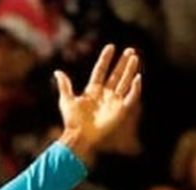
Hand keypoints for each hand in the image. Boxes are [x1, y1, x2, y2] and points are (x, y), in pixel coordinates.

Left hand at [54, 44, 141, 161]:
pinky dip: (135, 88)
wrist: (79, 136)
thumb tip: (57, 72)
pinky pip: (131, 97)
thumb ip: (65, 85)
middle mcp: (105, 95)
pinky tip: (138, 77)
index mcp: (93, 91)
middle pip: (116, 75)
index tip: (111, 47)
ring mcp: (113, 102)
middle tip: (130, 50)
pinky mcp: (121, 111)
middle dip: (123, 62)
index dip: (106, 59)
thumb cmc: (72, 121)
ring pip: (125, 82)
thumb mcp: (66, 100)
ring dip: (130, 70)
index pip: (101, 71)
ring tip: (135, 57)